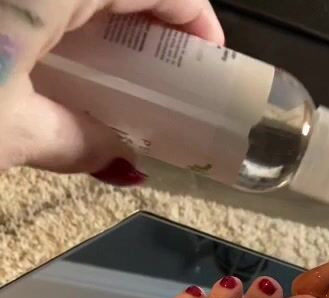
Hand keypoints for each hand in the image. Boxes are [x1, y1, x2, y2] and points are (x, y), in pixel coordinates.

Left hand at [0, 1, 223, 174]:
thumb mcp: (8, 135)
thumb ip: (72, 141)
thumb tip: (112, 154)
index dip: (194, 15)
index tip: (211, 56)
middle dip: (153, 20)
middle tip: (166, 71)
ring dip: (106, 21)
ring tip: (117, 70)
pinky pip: (48, 1)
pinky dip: (66, 19)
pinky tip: (61, 58)